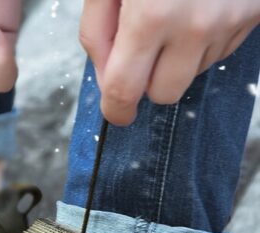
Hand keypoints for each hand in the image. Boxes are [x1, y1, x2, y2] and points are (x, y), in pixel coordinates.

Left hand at [79, 0, 259, 125]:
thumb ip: (97, 34)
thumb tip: (106, 80)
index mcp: (152, 15)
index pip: (125, 93)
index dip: (116, 110)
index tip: (116, 112)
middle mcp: (196, 25)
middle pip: (164, 95)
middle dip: (148, 83)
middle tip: (142, 54)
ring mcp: (231, 20)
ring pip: (193, 74)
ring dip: (178, 58)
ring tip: (174, 13)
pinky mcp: (254, 14)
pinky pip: (220, 51)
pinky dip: (203, 40)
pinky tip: (199, 6)